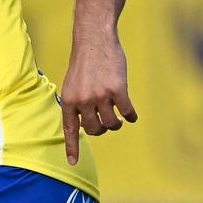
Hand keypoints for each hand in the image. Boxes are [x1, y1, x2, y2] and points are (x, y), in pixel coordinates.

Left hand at [59, 39, 136, 162]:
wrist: (95, 39)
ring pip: (112, 124)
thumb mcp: (72, 83)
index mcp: (69, 100)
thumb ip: (77, 103)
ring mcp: (100, 95)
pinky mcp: (118, 90)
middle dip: (103, 129)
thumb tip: (88, 125)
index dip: (72, 147)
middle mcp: (83, 100)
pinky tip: (132, 116)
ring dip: (117, 124)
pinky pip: (127, 112)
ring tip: (118, 118)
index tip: (73, 163)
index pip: (70, 129)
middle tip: (107, 122)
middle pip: (95, 130)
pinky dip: (131, 116)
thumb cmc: (85, 62)